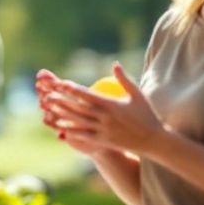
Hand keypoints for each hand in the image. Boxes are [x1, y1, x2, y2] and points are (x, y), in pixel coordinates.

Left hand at [41, 63, 165, 156]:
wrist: (154, 140)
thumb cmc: (146, 114)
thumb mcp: (137, 94)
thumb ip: (124, 79)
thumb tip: (114, 63)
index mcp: (113, 105)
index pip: (89, 95)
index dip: (74, 89)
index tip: (62, 83)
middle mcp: (106, 118)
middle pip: (80, 108)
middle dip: (63, 101)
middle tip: (49, 95)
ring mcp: (104, 130)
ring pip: (79, 122)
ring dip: (63, 115)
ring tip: (50, 108)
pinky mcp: (104, 141)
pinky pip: (84, 136)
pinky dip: (72, 132)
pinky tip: (60, 128)